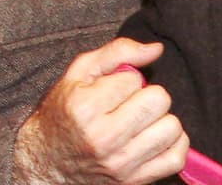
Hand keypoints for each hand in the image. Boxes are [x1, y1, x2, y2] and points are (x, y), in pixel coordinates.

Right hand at [12, 38, 187, 184]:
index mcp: (85, 109)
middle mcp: (103, 139)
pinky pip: (177, 158)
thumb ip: (117, 52)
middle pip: (159, 101)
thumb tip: (156, 49)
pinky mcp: (133, 182)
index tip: (110, 93)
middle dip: (148, 97)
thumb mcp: (78, 75)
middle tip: (130, 106)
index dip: (126, 81)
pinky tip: (154, 139)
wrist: (44, 163)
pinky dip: (173, 146)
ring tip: (141, 123)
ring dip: (161, 121)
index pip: (134, 80)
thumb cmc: (65, 114)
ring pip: (172, 127)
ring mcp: (120, 164)